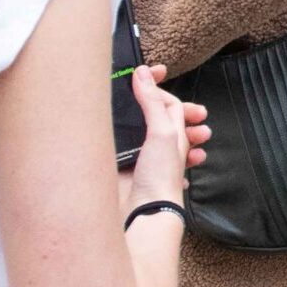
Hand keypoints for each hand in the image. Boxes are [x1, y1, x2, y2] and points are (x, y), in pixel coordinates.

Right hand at [123, 63, 211, 221]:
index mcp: (174, 134)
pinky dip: (118, 140)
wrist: (143, 213)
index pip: (170, 104)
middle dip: (148, 102)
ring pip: (137, 131)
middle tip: (134, 89)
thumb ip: (152, 101)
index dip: (158, 89)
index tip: (147, 74)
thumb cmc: (160, 177)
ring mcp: (141, 157)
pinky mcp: (122, 168)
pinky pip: (121, 149)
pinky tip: (111, 135)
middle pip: (154, 116)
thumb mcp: (162, 132)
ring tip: (122, 108)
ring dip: (132, 120)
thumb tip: (143, 72)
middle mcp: (159, 146)